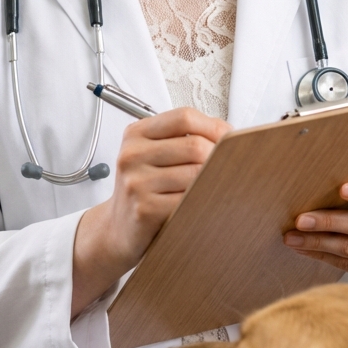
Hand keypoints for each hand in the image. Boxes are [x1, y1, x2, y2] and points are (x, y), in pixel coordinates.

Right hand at [71, 108, 229, 317]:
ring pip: (195, 174)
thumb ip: (183, 139)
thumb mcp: (153, 154)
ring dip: (212, 182)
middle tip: (226, 168)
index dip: (214, 126)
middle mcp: (132, 155)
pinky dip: (201, 202)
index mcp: (136, 134)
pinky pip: (188, 200)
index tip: (229, 138)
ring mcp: (136, 182)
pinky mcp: (144, 210)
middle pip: (194, 146)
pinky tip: (200, 204)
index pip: (184, 118)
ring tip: (213, 187)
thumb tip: (230, 134)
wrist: (118, 229)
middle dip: (218, 157)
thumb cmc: (144, 189)